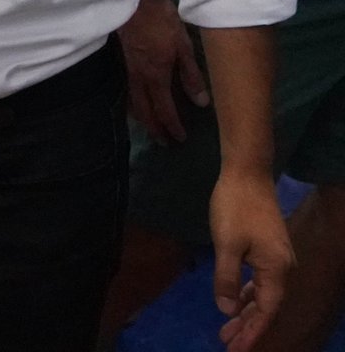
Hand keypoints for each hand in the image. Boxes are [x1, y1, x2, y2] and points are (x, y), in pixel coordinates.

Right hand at [119, 0, 208, 142]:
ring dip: (141, 118)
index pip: (164, 109)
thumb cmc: (162, 21)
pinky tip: (134, 101)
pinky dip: (131, 103)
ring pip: (132, 101)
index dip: (172, 126)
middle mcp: (139, 77)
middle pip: (144, 111)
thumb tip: (201, 103)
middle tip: (163, 142)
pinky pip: (126, 89)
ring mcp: (127, 68)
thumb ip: (191, 75)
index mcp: (156, 76)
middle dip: (154, 129)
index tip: (179, 139)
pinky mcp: (122, 59)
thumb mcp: (183, 46)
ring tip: (148, 127)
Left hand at [209, 172, 294, 350]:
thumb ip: (226, 278)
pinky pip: (260, 280)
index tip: (235, 349)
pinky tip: (236, 300)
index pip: (266, 311)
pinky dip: (247, 293)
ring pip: (263, 294)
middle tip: (227, 343)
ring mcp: (277, 257)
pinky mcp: (268, 248)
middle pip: (266, 306)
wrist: (246, 173)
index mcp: (276, 270)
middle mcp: (283, 268)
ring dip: (246, 311)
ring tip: (227, 329)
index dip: (251, 332)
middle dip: (247, 327)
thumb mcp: (225, 244)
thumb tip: (227, 310)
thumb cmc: (235, 207)